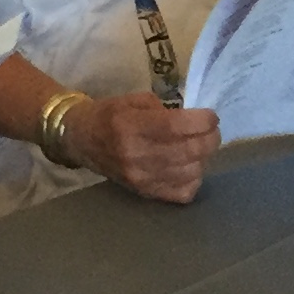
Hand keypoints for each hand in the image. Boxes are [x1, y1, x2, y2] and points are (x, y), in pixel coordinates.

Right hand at [65, 93, 222, 202]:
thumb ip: (164, 109)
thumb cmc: (109, 115)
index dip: (202, 121)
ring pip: (191, 172)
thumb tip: (193, 120)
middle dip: (210, 138)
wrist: (81, 141)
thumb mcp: (133, 100)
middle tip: (212, 131)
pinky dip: (194, 179)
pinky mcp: (145, 192)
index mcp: (131, 126)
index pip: (176, 127)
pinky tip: (189, 167)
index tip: (211, 116)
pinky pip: (183, 193)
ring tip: (199, 147)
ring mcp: (141, 178)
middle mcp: (136, 155)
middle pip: (189, 151)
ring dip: (203, 158)